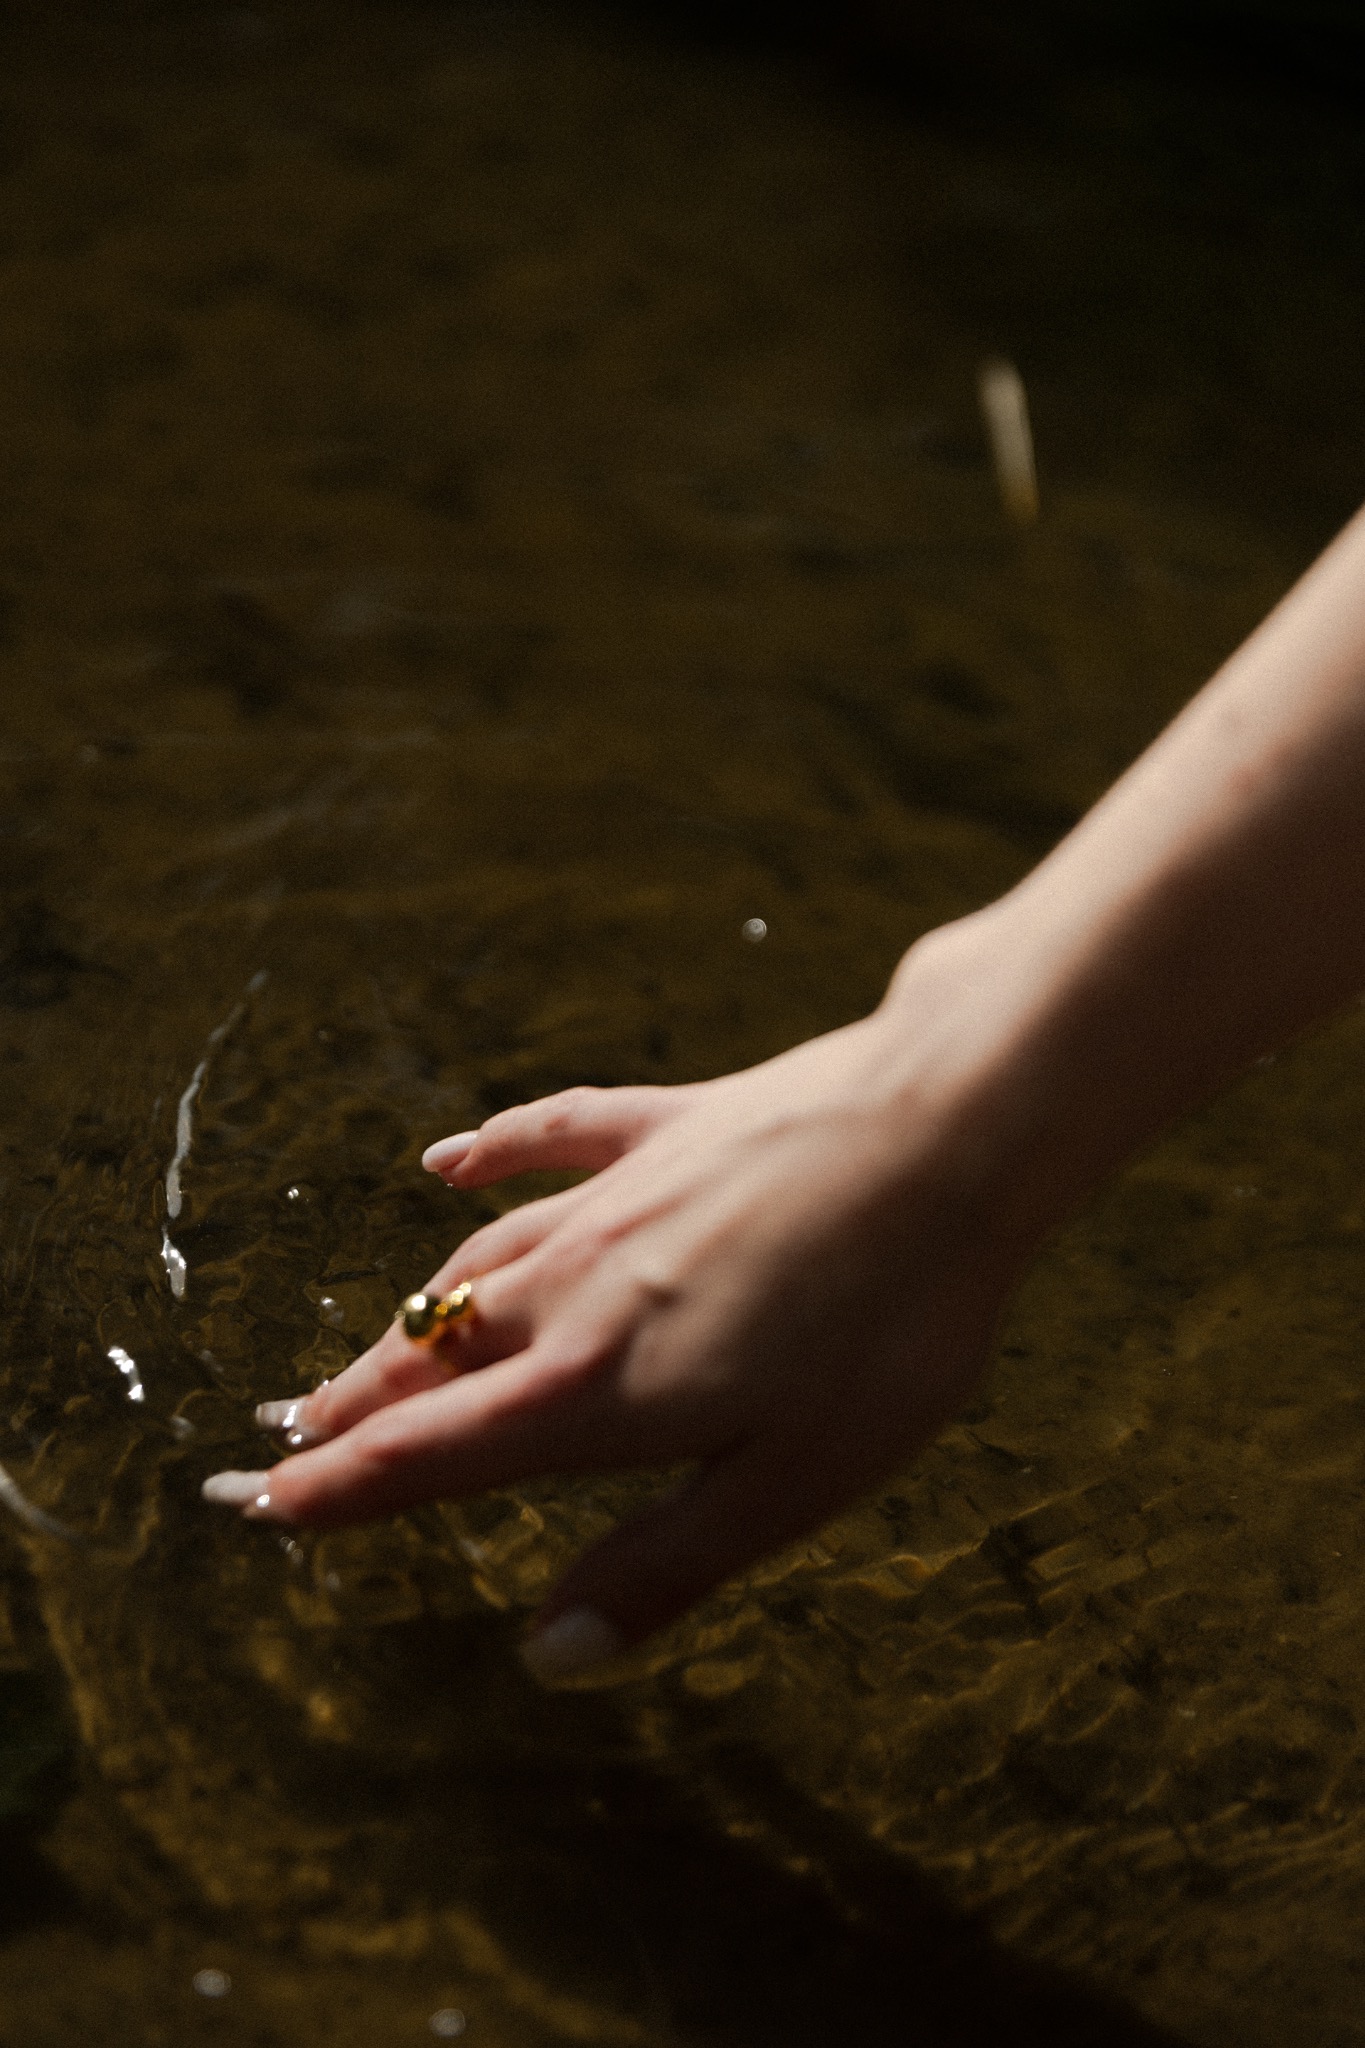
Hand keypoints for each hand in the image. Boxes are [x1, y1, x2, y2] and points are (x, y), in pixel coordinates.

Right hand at [205, 951, 1030, 1679]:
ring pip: (477, 1263)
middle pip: (431, 1357)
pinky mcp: (668, 1126)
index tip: (262, 1504)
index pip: (427, 1455)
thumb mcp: (791, 1480)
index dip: (335, 1489)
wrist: (948, 1132)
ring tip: (367, 1350)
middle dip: (354, 1407)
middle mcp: (574, 1288)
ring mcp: (615, 1196)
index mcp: (593, 1391)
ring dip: (411, 1314)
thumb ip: (663, 1567)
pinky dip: (490, 1152)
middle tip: (291, 1435)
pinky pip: (550, 1137)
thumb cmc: (888, 1323)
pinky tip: (446, 1159)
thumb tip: (550, 1654)